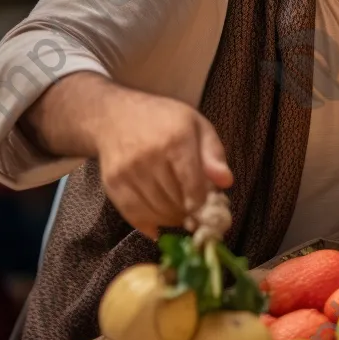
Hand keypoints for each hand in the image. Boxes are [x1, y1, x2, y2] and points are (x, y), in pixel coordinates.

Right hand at [95, 90, 232, 239]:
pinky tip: (159, 221)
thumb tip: (226, 182)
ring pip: (155, 212)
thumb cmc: (164, 120)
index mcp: (175, 140)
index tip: (207, 212)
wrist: (115, 115)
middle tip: (195, 212)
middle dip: (188, 212)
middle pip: (174, 202)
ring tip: (179, 212)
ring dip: (171, 219)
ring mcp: (127, 172)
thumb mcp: (197, 125)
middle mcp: (149, 157)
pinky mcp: (112, 184)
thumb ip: (214, 154)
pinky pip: (133, 216)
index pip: (193, 186)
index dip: (202, 205)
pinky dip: (149, 224)